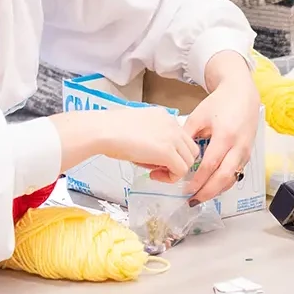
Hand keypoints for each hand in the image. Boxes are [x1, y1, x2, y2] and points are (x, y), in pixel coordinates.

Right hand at [55, 107, 202, 182]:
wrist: (103, 131)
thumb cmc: (110, 131)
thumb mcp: (138, 130)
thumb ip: (152, 139)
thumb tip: (156, 158)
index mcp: (164, 116)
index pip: (182, 138)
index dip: (173, 152)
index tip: (157, 159)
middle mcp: (172, 124)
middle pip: (190, 149)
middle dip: (178, 161)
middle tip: (158, 168)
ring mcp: (172, 137)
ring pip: (189, 161)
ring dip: (174, 170)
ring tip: (154, 172)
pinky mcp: (167, 152)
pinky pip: (181, 171)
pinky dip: (170, 178)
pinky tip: (154, 175)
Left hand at [181, 55, 261, 201]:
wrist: (242, 94)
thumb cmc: (220, 103)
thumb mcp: (198, 116)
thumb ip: (186, 136)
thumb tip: (173, 155)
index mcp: (225, 135)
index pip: (210, 165)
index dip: (198, 180)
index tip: (186, 189)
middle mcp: (238, 146)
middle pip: (224, 177)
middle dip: (207, 192)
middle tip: (192, 200)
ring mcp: (245, 152)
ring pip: (232, 179)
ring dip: (216, 192)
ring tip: (199, 198)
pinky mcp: (247, 155)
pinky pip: (236, 175)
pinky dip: (223, 184)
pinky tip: (211, 188)